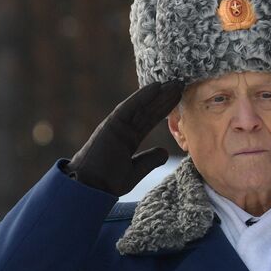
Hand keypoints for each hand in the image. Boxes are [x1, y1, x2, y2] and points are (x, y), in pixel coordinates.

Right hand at [67, 81, 183, 194]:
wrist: (90, 187)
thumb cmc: (107, 183)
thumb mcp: (135, 171)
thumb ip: (149, 160)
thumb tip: (164, 152)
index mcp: (127, 140)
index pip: (148, 121)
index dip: (163, 110)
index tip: (177, 99)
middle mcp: (122, 130)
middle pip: (146, 111)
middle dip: (163, 98)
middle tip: (179, 84)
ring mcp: (116, 126)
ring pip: (140, 107)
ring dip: (156, 94)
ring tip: (174, 83)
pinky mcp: (111, 125)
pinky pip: (129, 108)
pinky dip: (142, 96)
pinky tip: (156, 87)